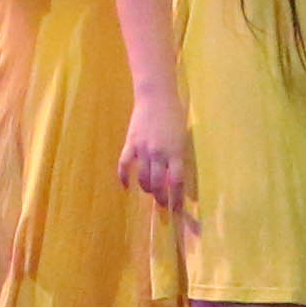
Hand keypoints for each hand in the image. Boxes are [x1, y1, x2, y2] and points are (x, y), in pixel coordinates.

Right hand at [118, 90, 192, 212]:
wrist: (156, 96)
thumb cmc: (174, 115)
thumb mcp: (182, 137)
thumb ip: (178, 157)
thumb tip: (174, 178)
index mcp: (176, 152)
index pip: (177, 183)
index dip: (177, 199)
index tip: (177, 210)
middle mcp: (159, 154)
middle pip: (158, 185)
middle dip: (160, 198)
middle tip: (162, 204)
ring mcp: (143, 150)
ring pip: (143, 179)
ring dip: (146, 189)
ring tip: (150, 193)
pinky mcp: (130, 144)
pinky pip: (124, 165)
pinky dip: (124, 178)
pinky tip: (126, 186)